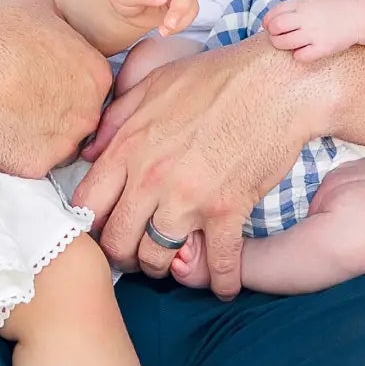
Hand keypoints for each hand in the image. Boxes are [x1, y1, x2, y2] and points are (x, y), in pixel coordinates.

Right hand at [0, 0, 111, 176]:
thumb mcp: (39, 5)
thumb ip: (59, 24)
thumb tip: (56, 25)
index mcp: (96, 76)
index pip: (91, 88)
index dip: (64, 85)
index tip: (40, 81)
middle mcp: (88, 114)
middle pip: (78, 119)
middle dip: (55, 112)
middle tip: (21, 99)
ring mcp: (62, 144)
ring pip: (55, 146)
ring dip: (36, 135)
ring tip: (4, 114)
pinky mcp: (32, 166)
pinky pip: (26, 163)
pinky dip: (11, 151)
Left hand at [74, 37, 330, 297]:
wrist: (275, 83)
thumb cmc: (217, 77)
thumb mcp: (155, 84)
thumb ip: (116, 119)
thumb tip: (89, 152)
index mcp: (129, 146)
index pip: (88, 203)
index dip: (89, 223)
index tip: (101, 228)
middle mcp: (151, 178)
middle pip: (117, 241)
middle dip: (121, 254)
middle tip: (132, 254)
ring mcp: (189, 199)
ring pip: (157, 258)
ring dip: (162, 267)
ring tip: (169, 264)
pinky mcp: (227, 212)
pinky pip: (217, 263)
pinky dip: (221, 282)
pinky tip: (225, 288)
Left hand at [266, 0, 364, 62]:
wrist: (357, 15)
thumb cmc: (333, 9)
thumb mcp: (311, 1)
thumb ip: (293, 9)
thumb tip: (272, 21)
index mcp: (301, 5)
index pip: (274, 13)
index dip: (267, 22)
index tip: (270, 27)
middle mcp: (305, 18)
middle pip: (275, 28)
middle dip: (273, 34)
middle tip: (278, 37)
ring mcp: (313, 33)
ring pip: (284, 43)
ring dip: (282, 45)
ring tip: (290, 45)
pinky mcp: (323, 47)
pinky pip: (301, 56)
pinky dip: (299, 55)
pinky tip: (304, 51)